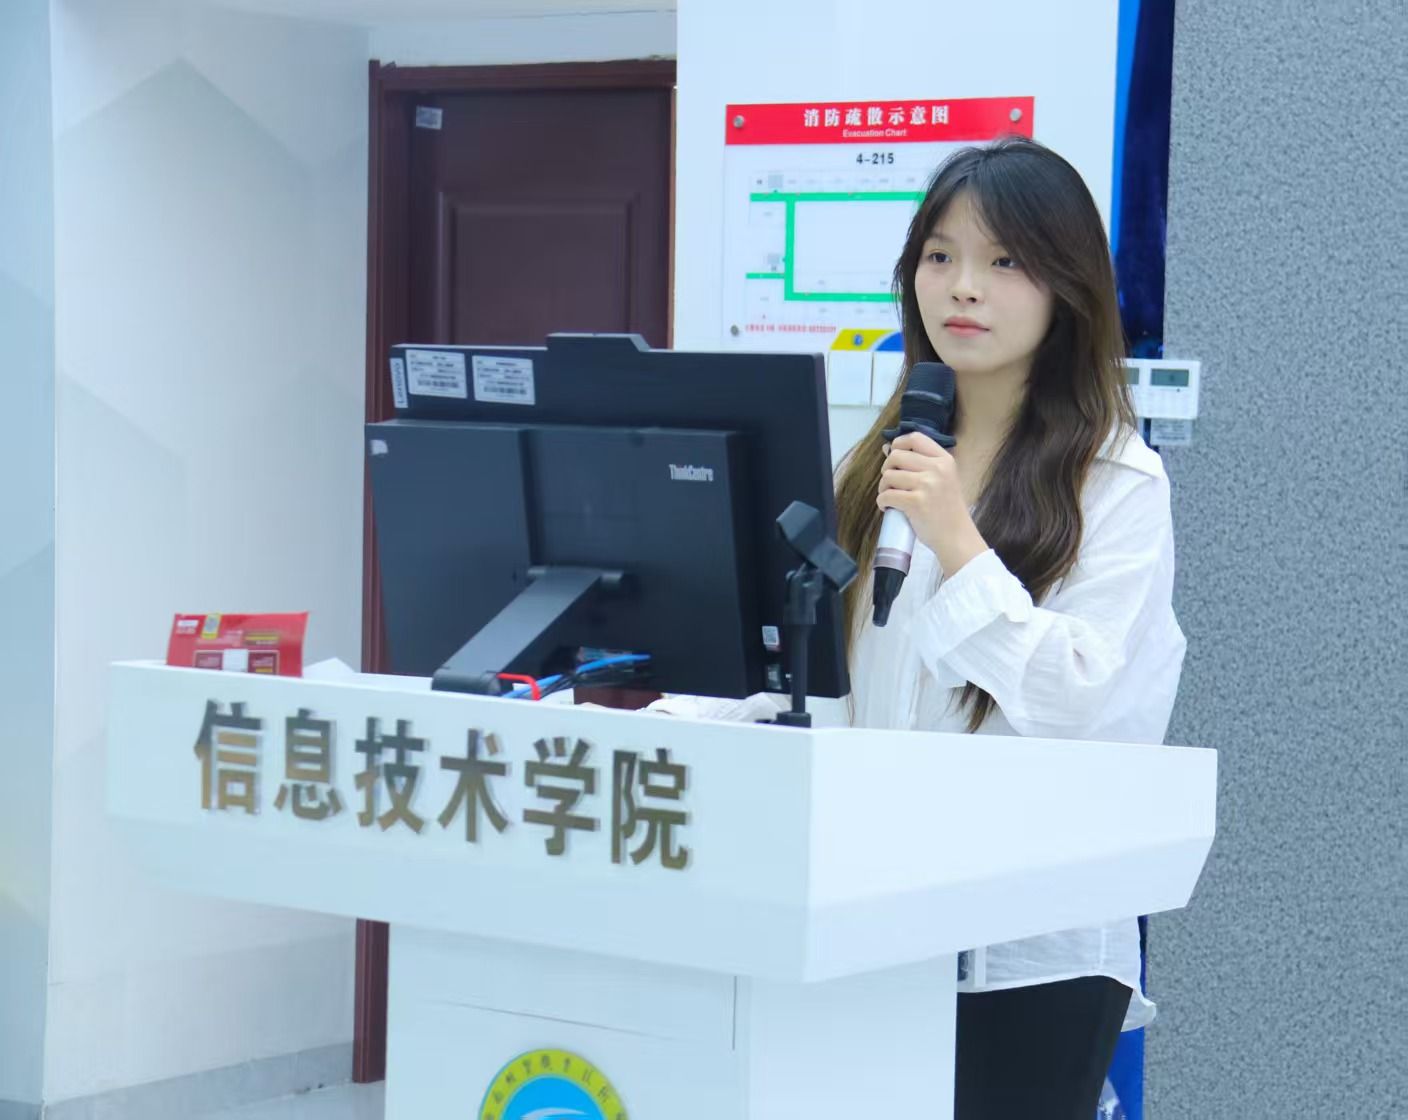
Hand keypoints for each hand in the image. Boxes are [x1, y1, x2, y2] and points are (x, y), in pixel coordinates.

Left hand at [877, 431, 988, 576]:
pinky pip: (887, 495)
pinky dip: (882, 502)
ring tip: (890, 496)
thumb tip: (887, 448)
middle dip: (887, 469)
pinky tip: (888, 507)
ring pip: (888, 476)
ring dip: (883, 487)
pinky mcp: (916, 503)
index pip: (915, 438)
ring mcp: (927, 485)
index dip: (898, 443)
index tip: (893, 455)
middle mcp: (937, 469)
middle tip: (891, 482)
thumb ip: (919, 464)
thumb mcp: (942, 479)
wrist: (956, 537)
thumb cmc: (947, 509)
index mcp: (944, 460)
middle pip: (896, 456)